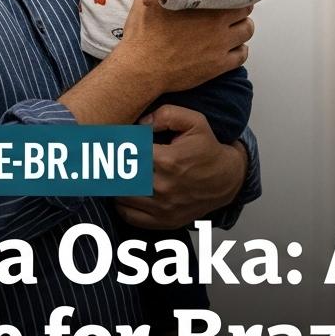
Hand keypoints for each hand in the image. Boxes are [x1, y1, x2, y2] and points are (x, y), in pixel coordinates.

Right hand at [114, 0, 252, 96]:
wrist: (141, 67)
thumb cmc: (144, 34)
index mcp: (203, 4)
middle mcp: (216, 24)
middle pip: (245, 11)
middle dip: (240, 9)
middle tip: (231, 12)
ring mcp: (220, 46)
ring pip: (247, 31)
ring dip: (241, 28)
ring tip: (232, 29)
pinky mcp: (218, 65)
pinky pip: (242, 55)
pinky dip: (239, 50)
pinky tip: (230, 49)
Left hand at [114, 105, 245, 229]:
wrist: (227, 180)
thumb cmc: (208, 149)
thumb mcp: (194, 122)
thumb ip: (166, 114)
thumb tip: (140, 123)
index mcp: (168, 160)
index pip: (126, 152)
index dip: (115, 144)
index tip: (110, 140)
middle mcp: (163, 186)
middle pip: (119, 176)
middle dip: (110, 164)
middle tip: (107, 155)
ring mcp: (163, 207)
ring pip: (120, 196)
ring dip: (115, 183)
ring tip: (117, 172)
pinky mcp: (163, 221)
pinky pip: (128, 215)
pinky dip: (121, 203)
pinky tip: (125, 191)